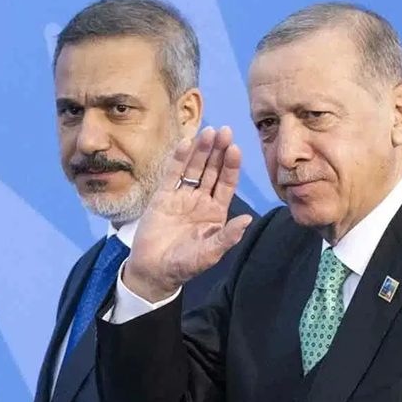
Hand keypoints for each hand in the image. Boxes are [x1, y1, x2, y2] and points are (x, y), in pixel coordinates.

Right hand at [123, 126, 253, 301]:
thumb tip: (248, 219)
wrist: (154, 271)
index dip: (231, 166)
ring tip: (208, 131)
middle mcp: (201, 200)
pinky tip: (186, 143)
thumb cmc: (184, 265)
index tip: (235, 149)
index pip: (227, 183)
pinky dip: (179, 159)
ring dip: (201, 150)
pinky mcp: (163, 196)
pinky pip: (172, 174)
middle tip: (225, 130)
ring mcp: (182, 196)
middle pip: (212, 170)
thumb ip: (227, 237)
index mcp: (216, 212)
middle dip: (218, 151)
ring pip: (194, 168)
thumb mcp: (209, 254)